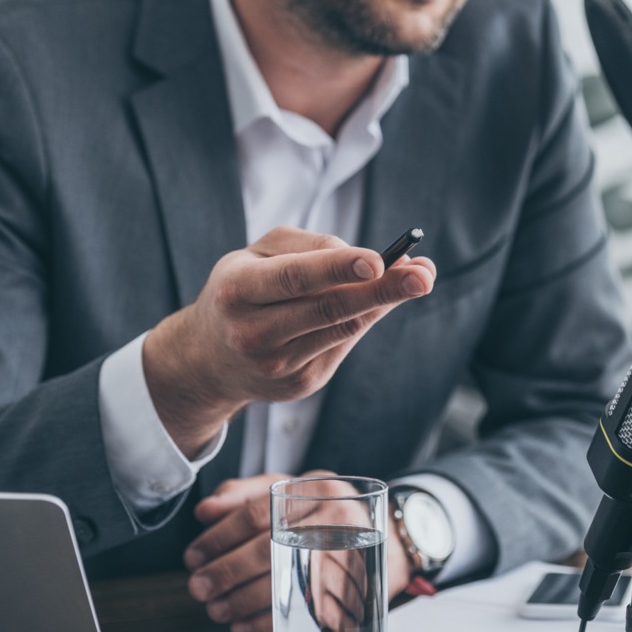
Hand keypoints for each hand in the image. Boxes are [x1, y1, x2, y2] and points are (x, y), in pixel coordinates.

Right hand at [143, 226, 435, 455]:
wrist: (208, 359)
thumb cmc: (241, 289)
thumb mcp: (256, 254)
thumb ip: (309, 247)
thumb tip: (368, 257)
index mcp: (237, 291)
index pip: (294, 279)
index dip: (338, 269)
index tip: (379, 259)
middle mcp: (253, 333)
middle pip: (329, 310)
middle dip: (381, 290)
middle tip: (423, 275)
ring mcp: (278, 365)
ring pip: (343, 329)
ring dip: (385, 303)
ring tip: (418, 277)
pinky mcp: (300, 384)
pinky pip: (343, 345)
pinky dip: (366, 319)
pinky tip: (380, 301)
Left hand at [184, 473, 414, 631]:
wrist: (395, 540)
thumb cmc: (332, 515)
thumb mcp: (297, 491)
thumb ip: (248, 493)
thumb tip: (206, 511)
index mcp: (319, 488)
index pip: (257, 513)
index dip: (219, 537)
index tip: (194, 555)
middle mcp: (337, 519)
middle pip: (268, 548)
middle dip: (225, 571)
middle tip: (199, 585)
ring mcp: (347, 557)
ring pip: (283, 582)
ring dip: (241, 601)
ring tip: (217, 608)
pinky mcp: (351, 592)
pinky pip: (304, 611)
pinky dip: (268, 624)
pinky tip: (243, 627)